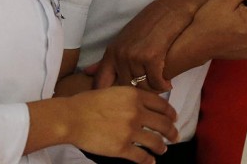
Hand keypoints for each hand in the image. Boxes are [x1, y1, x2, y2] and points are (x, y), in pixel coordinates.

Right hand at [36, 87, 177, 163]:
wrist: (72, 117)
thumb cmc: (87, 103)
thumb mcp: (113, 91)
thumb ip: (129, 97)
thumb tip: (142, 105)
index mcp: (134, 96)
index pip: (161, 104)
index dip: (170, 113)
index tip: (174, 118)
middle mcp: (136, 112)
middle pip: (163, 124)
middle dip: (172, 132)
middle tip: (175, 136)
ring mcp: (130, 131)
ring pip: (155, 142)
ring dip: (161, 147)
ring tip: (162, 149)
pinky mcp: (121, 148)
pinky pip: (141, 156)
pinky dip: (148, 160)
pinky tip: (150, 162)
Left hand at [93, 0, 199, 92]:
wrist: (170, 9)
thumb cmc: (149, 23)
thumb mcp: (125, 39)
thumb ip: (108, 59)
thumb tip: (87, 72)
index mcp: (111, 52)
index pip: (101, 81)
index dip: (107, 95)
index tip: (117, 101)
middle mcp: (120, 55)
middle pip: (126, 87)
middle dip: (138, 91)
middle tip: (149, 90)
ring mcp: (134, 56)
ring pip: (142, 87)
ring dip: (152, 89)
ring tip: (160, 85)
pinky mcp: (151, 57)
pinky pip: (155, 82)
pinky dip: (163, 85)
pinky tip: (168, 83)